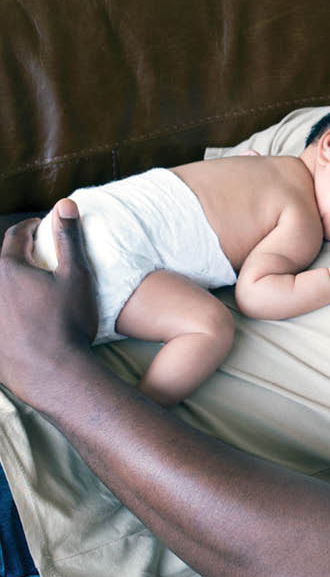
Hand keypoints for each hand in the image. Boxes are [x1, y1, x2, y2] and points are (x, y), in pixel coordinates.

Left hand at [0, 199, 97, 406]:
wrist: (53, 372)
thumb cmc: (68, 322)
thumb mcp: (75, 275)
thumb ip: (68, 238)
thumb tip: (65, 204)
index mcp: (9, 268)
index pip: (15, 236)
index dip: (31, 228)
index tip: (41, 227)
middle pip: (1, 262)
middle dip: (16, 255)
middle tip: (34, 255)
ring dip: (11, 283)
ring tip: (28, 287)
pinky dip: (6, 310)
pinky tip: (21, 317)